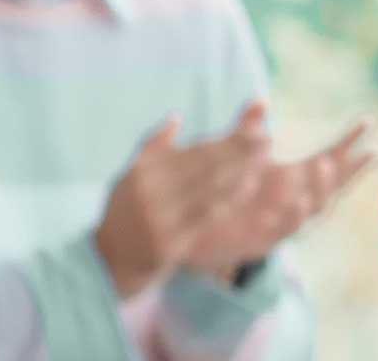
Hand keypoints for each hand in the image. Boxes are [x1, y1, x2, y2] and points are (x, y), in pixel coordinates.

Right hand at [92, 104, 275, 296]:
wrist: (109, 260)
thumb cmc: (125, 212)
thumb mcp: (129, 176)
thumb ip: (153, 147)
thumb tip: (176, 117)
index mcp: (145, 172)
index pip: (195, 151)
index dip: (228, 140)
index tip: (254, 129)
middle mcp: (151, 192)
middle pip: (204, 166)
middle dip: (239, 151)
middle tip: (267, 139)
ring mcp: (160, 217)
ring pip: (208, 190)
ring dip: (240, 172)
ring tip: (263, 159)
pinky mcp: (169, 242)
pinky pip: (204, 217)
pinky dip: (227, 201)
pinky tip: (247, 188)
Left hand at [180, 113, 376, 280]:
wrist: (190, 233)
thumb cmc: (217, 194)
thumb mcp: (235, 156)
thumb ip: (249, 129)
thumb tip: (260, 100)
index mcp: (291, 179)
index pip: (329, 158)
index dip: (349, 141)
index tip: (369, 121)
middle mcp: (292, 200)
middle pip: (332, 185)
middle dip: (351, 169)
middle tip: (369, 150)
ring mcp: (280, 221)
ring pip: (313, 207)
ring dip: (322, 187)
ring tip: (327, 164)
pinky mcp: (262, 241)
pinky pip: (284, 230)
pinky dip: (294, 215)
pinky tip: (299, 200)